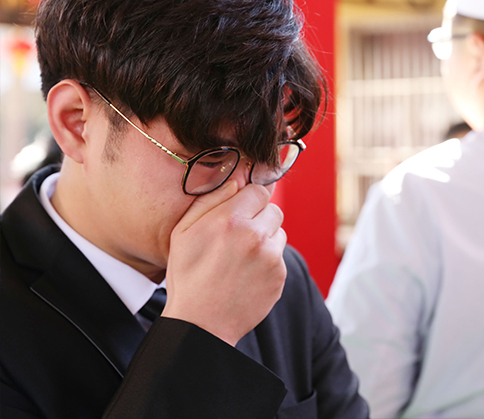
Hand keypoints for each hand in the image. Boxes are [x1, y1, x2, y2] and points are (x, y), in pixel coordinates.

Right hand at [162, 179, 286, 345]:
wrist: (201, 323)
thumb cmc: (188, 276)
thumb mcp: (184, 232)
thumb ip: (211, 200)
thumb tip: (236, 180)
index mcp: (231, 220)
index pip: (259, 191)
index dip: (249, 199)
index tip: (240, 210)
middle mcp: (256, 235)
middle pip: (273, 209)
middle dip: (259, 218)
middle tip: (239, 236)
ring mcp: (271, 257)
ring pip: (278, 233)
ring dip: (265, 239)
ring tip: (241, 258)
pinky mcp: (279, 275)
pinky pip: (280, 257)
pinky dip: (267, 262)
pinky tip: (247, 274)